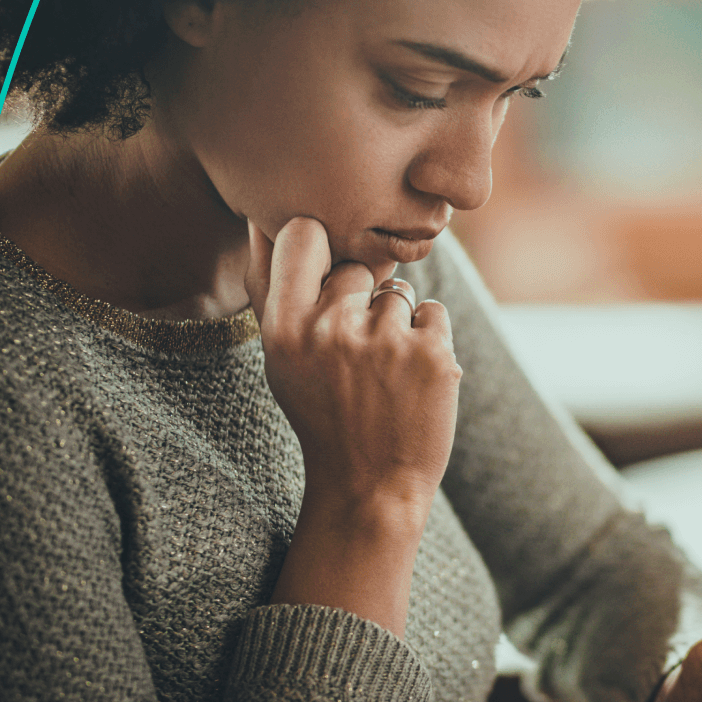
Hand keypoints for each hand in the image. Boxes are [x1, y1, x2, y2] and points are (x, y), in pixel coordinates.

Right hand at [246, 216, 461, 632]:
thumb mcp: (283, 360)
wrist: (370, 484)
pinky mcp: (432, 352)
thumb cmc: (323, 415)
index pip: (302, 233)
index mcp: (283, 329)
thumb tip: (268, 217)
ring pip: (398, 294)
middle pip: (357, 269)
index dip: (319, 242)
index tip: (324, 271)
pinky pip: (433, 312)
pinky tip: (412, 380)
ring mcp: (384, 340)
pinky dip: (430, 340)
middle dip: (362, 301)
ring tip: (384, 377)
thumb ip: (278, 292)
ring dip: (398, 326)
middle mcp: (330, 329)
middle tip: (357, 358)